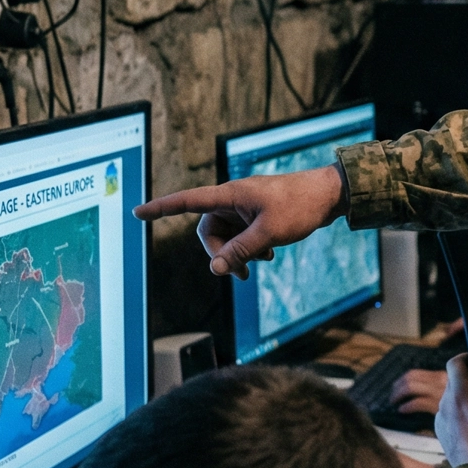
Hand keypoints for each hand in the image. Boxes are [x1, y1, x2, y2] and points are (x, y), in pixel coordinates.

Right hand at [134, 165, 344, 278]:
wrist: (330, 196)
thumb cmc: (300, 207)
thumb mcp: (269, 234)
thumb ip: (240, 252)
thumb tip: (216, 269)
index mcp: (230, 195)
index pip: (187, 201)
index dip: (161, 208)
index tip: (138, 212)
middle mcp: (233, 199)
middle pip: (208, 230)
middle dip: (220, 253)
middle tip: (242, 272)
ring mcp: (244, 207)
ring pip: (226, 236)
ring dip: (238, 253)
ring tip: (261, 262)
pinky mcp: (256, 215)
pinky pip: (240, 235)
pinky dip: (249, 249)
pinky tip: (267, 256)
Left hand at [393, 368, 446, 414]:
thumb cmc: (455, 407)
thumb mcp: (448, 392)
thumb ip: (434, 388)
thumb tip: (411, 391)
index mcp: (441, 376)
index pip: (415, 373)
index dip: (401, 380)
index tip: (395, 387)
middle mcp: (440, 381)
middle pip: (410, 377)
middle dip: (397, 387)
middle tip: (392, 396)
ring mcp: (439, 392)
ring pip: (411, 387)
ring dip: (398, 394)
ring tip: (394, 402)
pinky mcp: (438, 405)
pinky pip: (417, 402)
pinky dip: (406, 406)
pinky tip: (402, 410)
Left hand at [436, 354, 467, 467]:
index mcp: (461, 395)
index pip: (454, 363)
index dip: (466, 357)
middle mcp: (445, 403)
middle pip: (454, 380)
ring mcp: (440, 418)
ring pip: (451, 397)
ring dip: (464, 396)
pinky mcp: (440, 430)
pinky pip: (447, 412)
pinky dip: (458, 411)